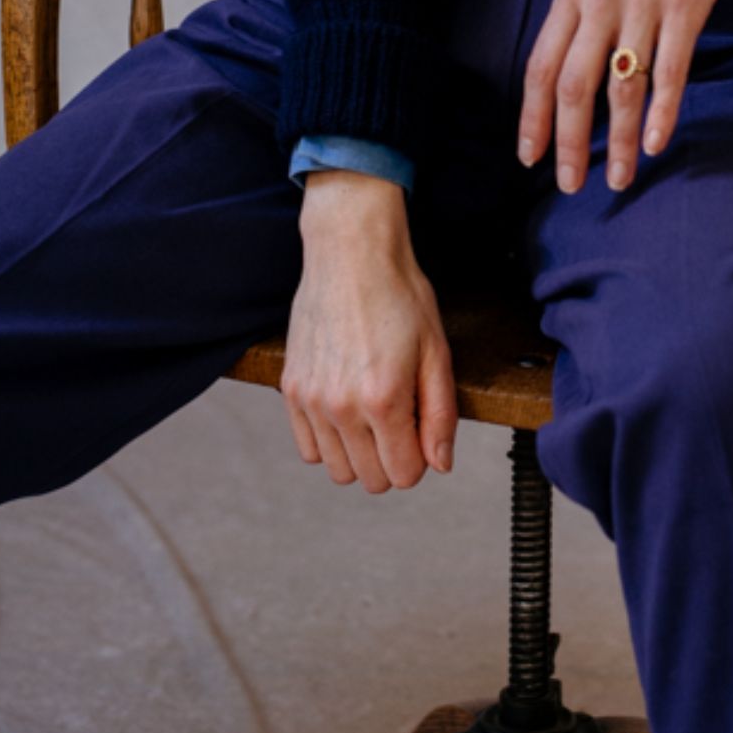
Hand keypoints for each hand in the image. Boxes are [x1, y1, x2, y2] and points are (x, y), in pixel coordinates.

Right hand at [281, 173, 457, 491]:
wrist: (351, 252)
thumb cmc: (400, 295)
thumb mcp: (436, 350)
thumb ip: (441, 414)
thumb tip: (440, 465)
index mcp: (384, 400)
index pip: (404, 475)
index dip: (420, 459)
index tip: (422, 428)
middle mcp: (341, 407)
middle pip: (371, 479)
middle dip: (393, 458)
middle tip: (401, 417)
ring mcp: (311, 400)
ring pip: (338, 470)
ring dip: (360, 454)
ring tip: (373, 414)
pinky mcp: (291, 389)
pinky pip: (308, 448)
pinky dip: (329, 441)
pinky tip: (346, 410)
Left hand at [516, 0, 732, 194]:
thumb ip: (586, 10)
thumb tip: (575, 66)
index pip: (539, 66)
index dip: (532, 118)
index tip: (528, 158)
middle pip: (572, 86)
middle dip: (568, 144)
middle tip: (570, 186)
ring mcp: (644, 1)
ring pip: (621, 87)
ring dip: (619, 141)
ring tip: (619, 178)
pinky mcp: (687, 3)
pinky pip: (670, 69)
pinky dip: (661, 113)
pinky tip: (657, 144)